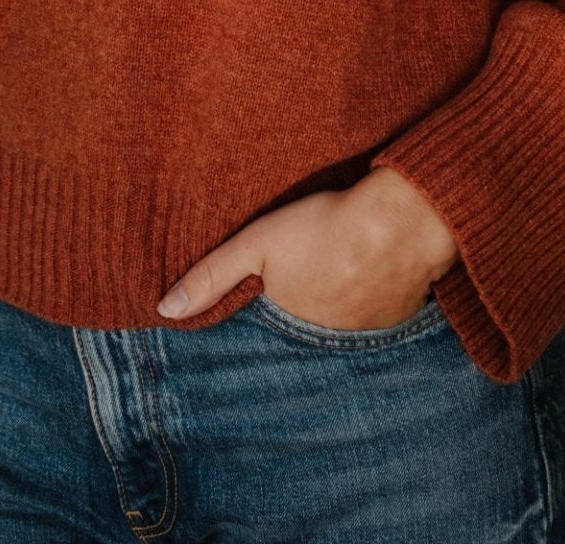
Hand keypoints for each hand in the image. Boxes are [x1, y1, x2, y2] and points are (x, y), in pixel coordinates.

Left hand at [156, 169, 458, 330]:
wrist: (400, 223)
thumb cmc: (324, 229)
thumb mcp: (256, 245)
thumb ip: (211, 276)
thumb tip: (164, 310)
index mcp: (291, 325)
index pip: (270, 328)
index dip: (266, 309)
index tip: (268, 294)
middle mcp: (328, 341)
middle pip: (307, 324)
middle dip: (304, 306)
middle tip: (309, 273)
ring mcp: (366, 333)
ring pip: (342, 320)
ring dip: (338, 302)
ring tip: (337, 270)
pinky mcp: (399, 318)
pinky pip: (375, 312)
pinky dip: (369, 295)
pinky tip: (368, 270)